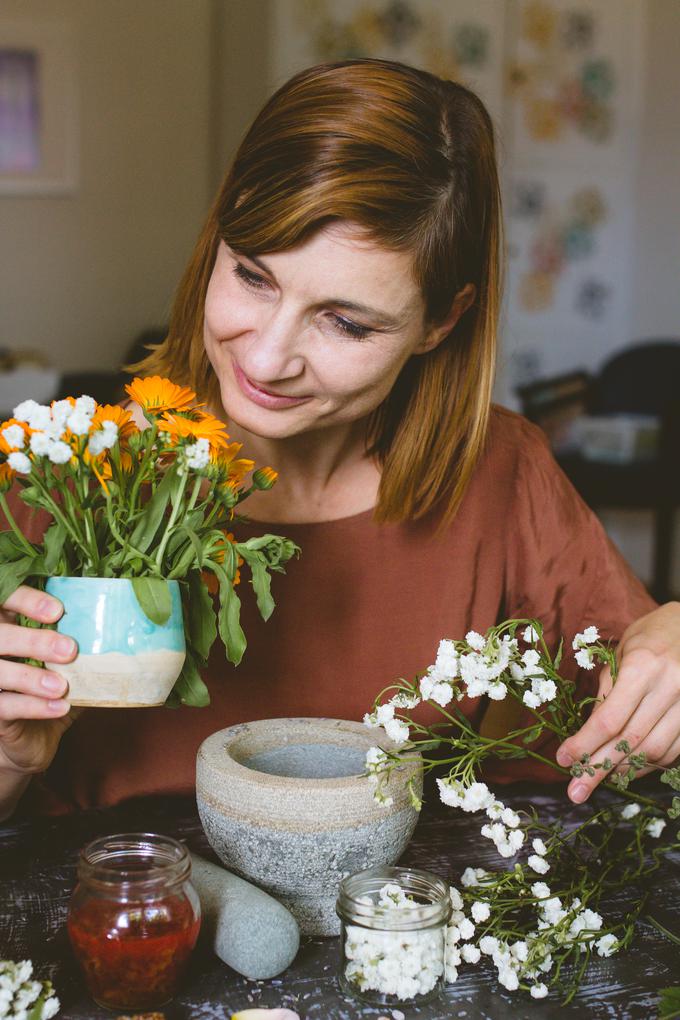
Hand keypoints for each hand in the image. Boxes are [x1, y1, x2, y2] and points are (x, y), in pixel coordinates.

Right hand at [0, 584, 79, 777]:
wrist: (28, 741)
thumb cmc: (49, 692)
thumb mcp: (66, 665)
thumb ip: (83, 647)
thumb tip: (126, 631)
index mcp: (8, 626)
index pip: (7, 600)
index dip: (26, 600)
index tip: (58, 611)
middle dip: (33, 640)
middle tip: (69, 650)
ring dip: (31, 677)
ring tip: (61, 686)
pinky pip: (5, 706)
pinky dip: (34, 706)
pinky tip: (60, 708)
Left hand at [556, 602, 679, 801]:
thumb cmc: (650, 635)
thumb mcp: (620, 653)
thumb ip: (607, 690)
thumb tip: (589, 732)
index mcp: (643, 666)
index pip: (609, 718)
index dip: (584, 744)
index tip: (564, 760)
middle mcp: (669, 687)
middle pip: (630, 741)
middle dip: (599, 769)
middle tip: (576, 791)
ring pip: (654, 751)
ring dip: (625, 770)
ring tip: (601, 780)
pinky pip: (674, 750)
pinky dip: (650, 763)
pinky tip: (630, 768)